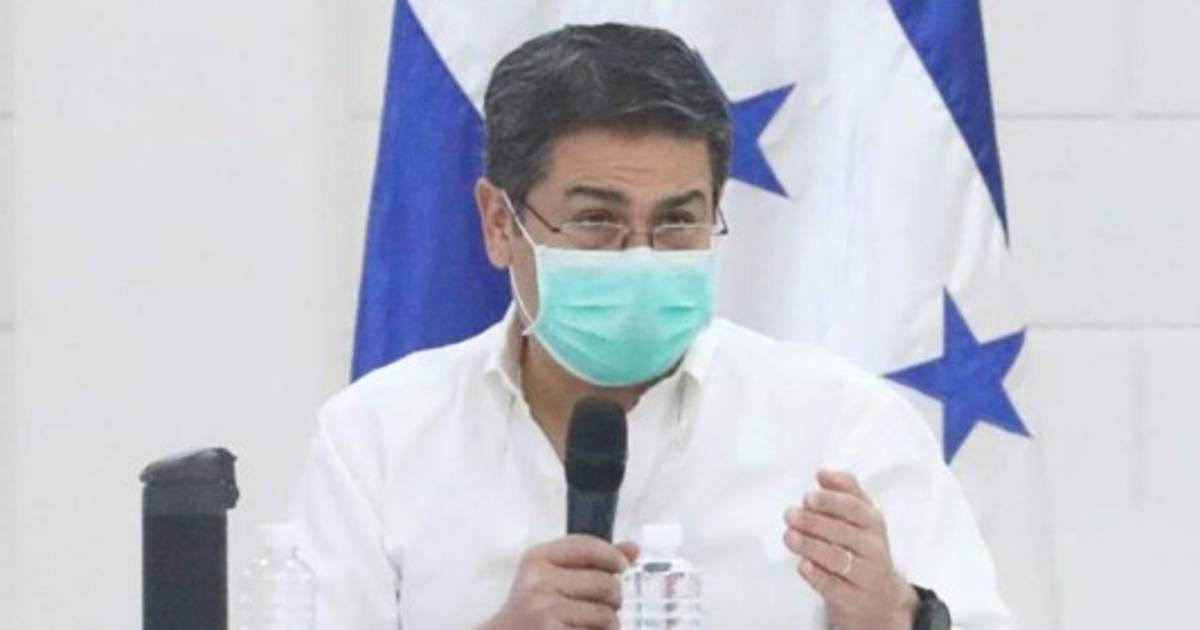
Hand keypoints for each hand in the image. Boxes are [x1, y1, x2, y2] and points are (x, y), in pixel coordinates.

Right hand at [480, 534, 638, 629]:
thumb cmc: (532, 610)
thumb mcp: (551, 578)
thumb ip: (590, 562)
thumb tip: (633, 549)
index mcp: (537, 559)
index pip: (586, 546)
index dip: (612, 556)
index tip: (621, 567)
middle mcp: (538, 582)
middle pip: (605, 583)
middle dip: (614, 598)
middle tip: (606, 606)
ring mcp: (545, 611)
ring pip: (606, 615)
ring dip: (609, 624)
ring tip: (593, 625)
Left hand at [783, 469, 918, 629]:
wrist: (878, 598)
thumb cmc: (862, 547)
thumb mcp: (861, 517)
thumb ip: (845, 491)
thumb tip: (823, 472)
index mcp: (873, 523)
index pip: (854, 508)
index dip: (830, 501)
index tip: (807, 497)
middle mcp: (873, 548)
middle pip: (843, 532)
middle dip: (814, 522)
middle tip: (789, 514)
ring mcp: (865, 575)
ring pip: (837, 558)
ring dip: (810, 545)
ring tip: (789, 536)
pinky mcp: (853, 599)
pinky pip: (834, 586)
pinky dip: (817, 575)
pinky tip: (802, 564)